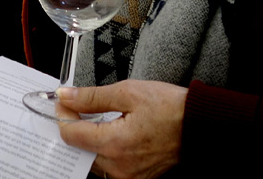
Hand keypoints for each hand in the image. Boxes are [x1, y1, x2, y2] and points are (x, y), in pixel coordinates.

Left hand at [57, 80, 186, 178]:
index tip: (63, 101)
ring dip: (88, 140)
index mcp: (115, 144)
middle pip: (79, 150)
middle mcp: (119, 166)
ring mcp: (128, 175)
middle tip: (75, 107)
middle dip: (73, 127)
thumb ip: (92, 97)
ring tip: (93, 118)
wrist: (199, 126)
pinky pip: (109, 166)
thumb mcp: (129, 92)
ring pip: (93, 160)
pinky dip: (103, 149)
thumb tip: (66, 96)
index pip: (71, 135)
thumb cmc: (170, 107)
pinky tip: (108, 132)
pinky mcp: (136, 177)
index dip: (63, 115)